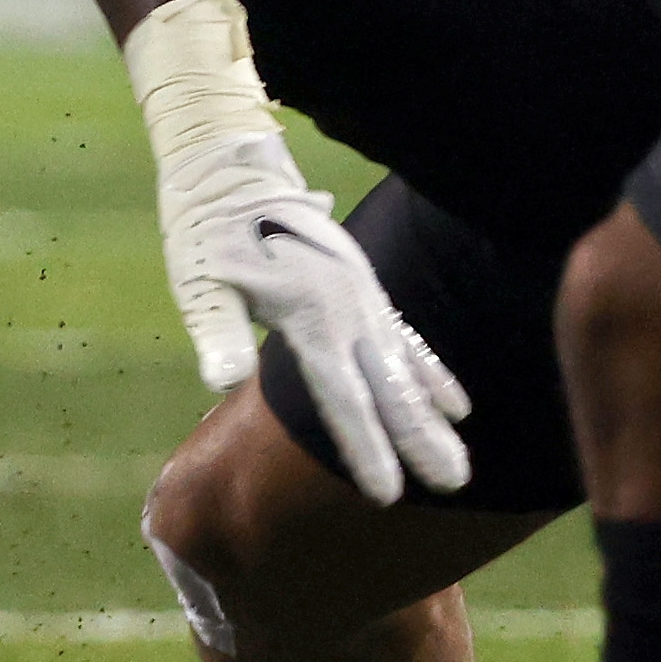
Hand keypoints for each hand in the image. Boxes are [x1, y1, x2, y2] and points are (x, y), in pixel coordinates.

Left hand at [125, 0, 470, 502]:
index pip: (341, 395)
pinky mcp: (362, 293)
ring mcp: (361, 300)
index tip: (385, 493)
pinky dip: (430, 375)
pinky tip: (457, 408)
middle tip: (453, 486)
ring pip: (404, 370)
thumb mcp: (199, 278)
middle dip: (418, 441)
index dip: (364, 446)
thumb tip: (219, 380)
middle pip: (386, 388)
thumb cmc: (205, 230)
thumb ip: (215, 328)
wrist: (235, 168)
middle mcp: (345, 310)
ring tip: (461, 467)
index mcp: (308, 314)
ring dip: (432, 419)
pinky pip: (405, 342)